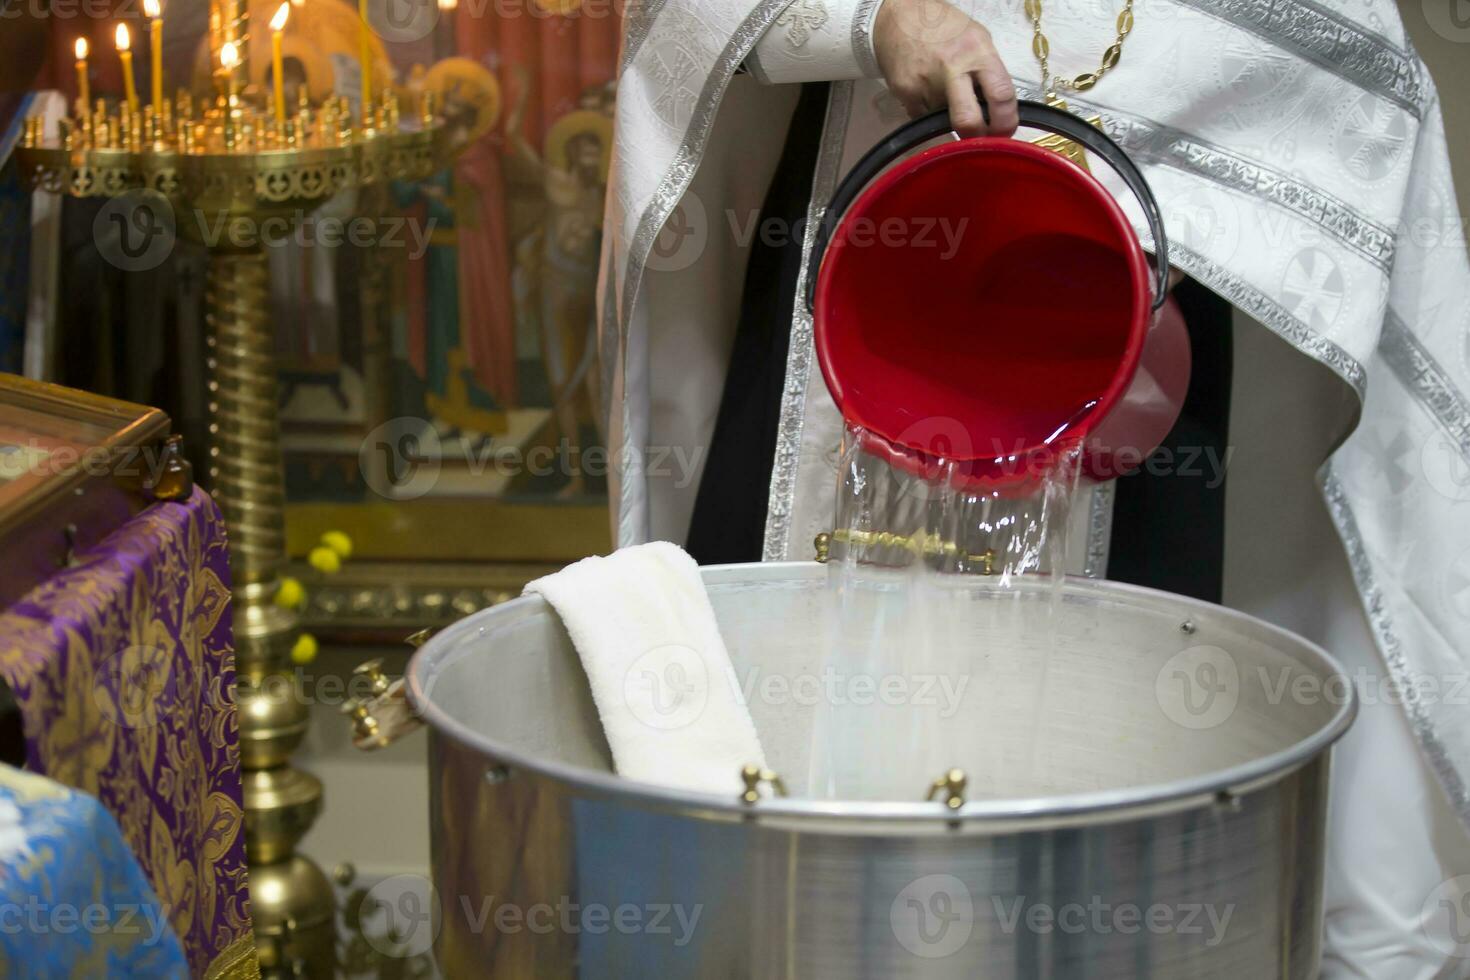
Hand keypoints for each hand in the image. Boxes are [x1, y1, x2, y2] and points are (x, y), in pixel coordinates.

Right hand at [872, 0, 1017, 137]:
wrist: (897, 18)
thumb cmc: (944, 28)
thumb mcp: (977, 39)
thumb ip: (988, 72)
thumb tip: (995, 108)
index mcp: (978, 52)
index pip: (1001, 95)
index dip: (1006, 122)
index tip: (1003, 132)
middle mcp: (952, 68)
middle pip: (968, 121)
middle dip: (976, 138)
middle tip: (979, 138)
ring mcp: (926, 84)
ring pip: (944, 122)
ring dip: (948, 118)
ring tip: (944, 94)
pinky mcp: (906, 93)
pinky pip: (923, 117)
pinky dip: (928, 111)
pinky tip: (926, 90)